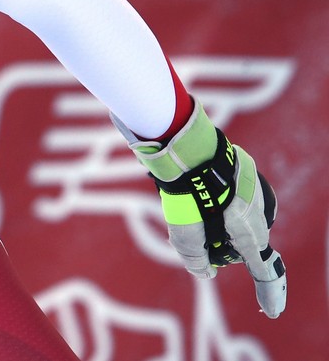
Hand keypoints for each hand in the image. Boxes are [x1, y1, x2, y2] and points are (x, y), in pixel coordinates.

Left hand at [119, 101, 286, 317]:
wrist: (186, 143)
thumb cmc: (186, 190)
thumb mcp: (183, 230)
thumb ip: (194, 256)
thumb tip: (204, 272)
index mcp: (248, 230)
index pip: (262, 268)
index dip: (268, 292)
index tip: (272, 310)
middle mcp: (259, 211)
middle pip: (250, 241)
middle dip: (233, 248)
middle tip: (207, 243)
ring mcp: (256, 188)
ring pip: (246, 216)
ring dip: (229, 221)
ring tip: (199, 211)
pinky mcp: (247, 169)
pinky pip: (241, 193)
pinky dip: (226, 199)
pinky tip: (204, 190)